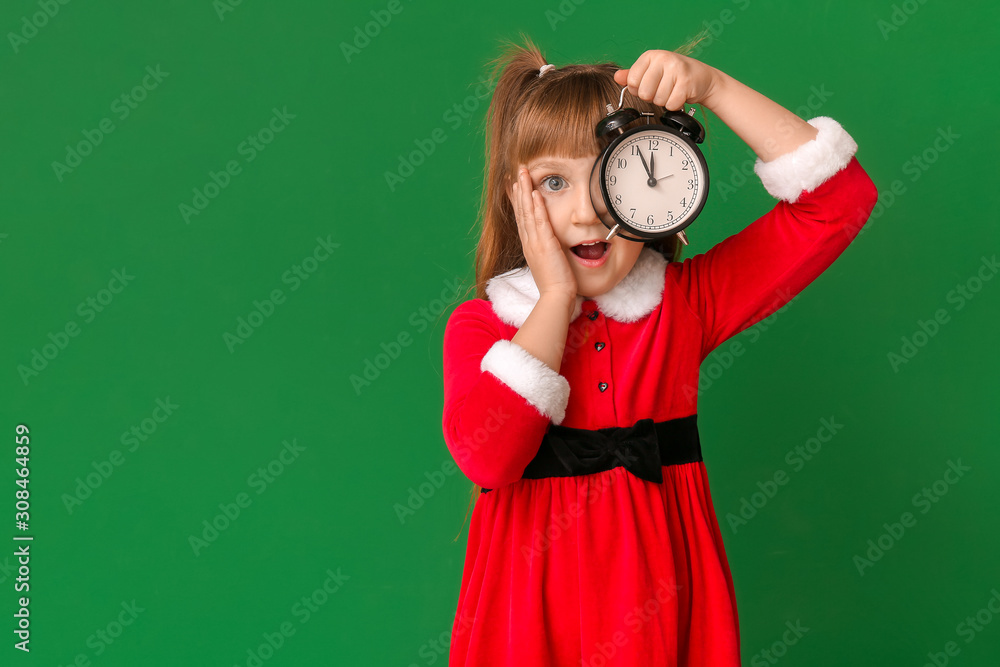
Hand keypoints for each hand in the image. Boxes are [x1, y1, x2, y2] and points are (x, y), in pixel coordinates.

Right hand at [507, 166, 576, 299]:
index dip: (517, 199)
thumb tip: (550, 242)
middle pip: (521, 210)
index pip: (521, 217)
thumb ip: (547, 249)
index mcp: (529, 245)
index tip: (515, 185)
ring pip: (527, 211)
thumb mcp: (548, 262)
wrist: (556, 297)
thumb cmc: (556, 283)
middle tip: (517, 171)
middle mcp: (528, 241)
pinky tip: (534, 192)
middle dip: (518, 189)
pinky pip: (539, 221)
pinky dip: (536, 206)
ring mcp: (535, 242)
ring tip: (523, 173)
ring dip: (524, 191)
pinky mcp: (545, 244)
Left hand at [613, 49, 719, 110]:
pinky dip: (675, 105)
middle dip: (653, 97)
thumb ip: (633, 75)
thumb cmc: (675, 75)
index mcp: (650, 56)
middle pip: (644, 93)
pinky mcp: (686, 82)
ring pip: (658, 100)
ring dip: (665, 101)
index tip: (650, 85)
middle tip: (664, 89)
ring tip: (673, 91)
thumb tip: (617, 77)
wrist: (702, 78)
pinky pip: (671, 104)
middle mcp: (662, 58)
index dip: (639, 90)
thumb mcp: (652, 72)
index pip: (631, 81)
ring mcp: (675, 68)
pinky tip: (680, 95)